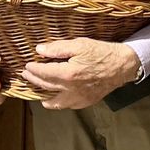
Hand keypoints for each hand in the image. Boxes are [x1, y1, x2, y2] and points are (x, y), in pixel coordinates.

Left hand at [23, 38, 139, 109]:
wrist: (123, 66)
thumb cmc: (102, 52)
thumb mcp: (80, 44)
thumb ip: (58, 48)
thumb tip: (39, 50)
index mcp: (68, 74)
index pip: (43, 73)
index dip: (33, 69)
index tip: (27, 65)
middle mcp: (70, 90)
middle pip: (45, 86)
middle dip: (34, 80)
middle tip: (27, 74)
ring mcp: (78, 99)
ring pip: (54, 102)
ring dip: (43, 95)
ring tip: (38, 87)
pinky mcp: (85, 102)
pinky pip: (66, 105)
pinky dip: (57, 101)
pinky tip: (55, 95)